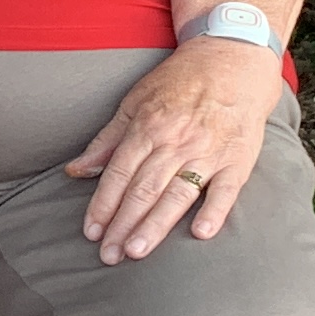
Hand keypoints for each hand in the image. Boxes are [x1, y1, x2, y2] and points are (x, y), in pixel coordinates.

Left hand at [67, 37, 280, 262]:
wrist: (232, 60)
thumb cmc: (178, 83)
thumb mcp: (135, 102)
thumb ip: (107, 140)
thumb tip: (76, 170)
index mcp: (148, 127)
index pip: (119, 173)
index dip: (103, 204)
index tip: (91, 232)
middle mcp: (176, 141)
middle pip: (144, 189)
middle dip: (123, 224)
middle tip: (109, 255)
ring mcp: (208, 151)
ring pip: (177, 193)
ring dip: (156, 225)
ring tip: (137, 251)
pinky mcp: (238, 158)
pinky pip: (226, 189)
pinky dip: (215, 211)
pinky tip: (200, 233)